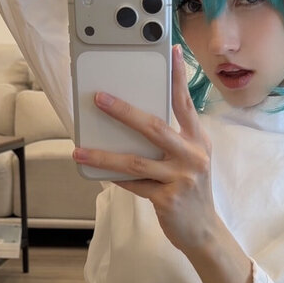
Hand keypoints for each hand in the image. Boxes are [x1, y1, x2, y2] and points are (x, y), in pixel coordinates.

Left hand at [72, 46, 217, 255]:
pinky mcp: (167, 199)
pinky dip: (114, 177)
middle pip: (154, 127)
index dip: (178, 77)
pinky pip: (134, 184)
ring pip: (136, 160)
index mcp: (198, 141)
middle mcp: (193, 156)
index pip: (185, 103)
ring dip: (103, 155)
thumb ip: (172, 141)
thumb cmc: (192, 191)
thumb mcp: (191, 161)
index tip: (172, 51)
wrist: (204, 231)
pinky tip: (94, 171)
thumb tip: (132, 122)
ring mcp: (181, 179)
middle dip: (124, 111)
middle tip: (99, 98)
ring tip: (79, 150)